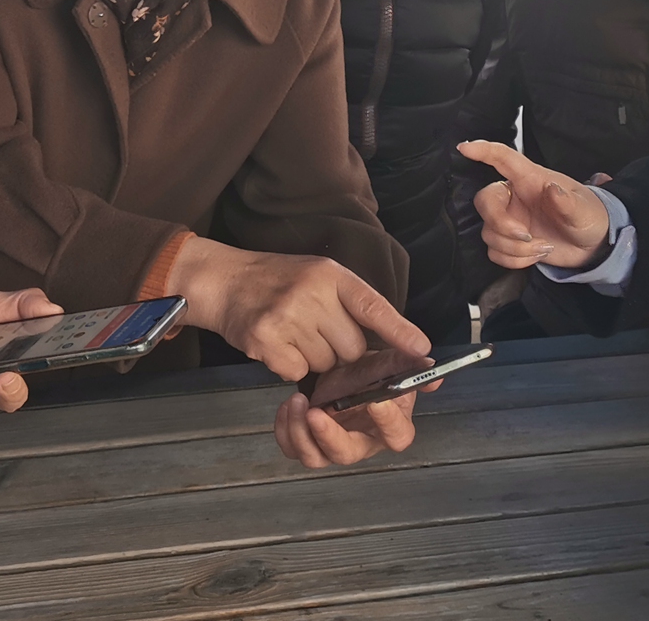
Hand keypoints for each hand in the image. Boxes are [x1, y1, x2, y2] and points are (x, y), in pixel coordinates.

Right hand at [168, 237, 430, 380]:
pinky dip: (290, 367)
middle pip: (351, 349)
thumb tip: (397, 342)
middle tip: (317, 332)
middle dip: (340, 351)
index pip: (373, 306)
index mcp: (331, 275)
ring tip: (294, 334)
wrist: (225, 281)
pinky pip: (297, 373)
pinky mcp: (266, 340)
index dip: (400, 332)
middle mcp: (312, 293)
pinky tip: (278, 345)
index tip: (423, 352)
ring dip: (314, 360)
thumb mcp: (320, 276)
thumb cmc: (279, 282)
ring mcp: (288, 316)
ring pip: (325, 365)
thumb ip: (353, 304)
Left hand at [274, 347, 442, 468]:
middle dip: (329, 437)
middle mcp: (362, 441)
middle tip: (316, 413)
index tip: (376, 401)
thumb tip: (432, 370)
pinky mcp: (309, 440)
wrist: (349, 369)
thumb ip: (412, 366)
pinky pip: (292, 447)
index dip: (387, 421)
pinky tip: (288, 406)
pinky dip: (285, 430)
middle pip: (347, 454)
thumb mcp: (394, 362)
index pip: (396, 434)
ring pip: (315, 457)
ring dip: (301, 433)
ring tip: (296, 403)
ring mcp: (333, 445)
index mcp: (390, 425)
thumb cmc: (373, 372)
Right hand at [458, 140, 609, 270]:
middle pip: (485, 201)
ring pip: (489, 232)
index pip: (504, 159)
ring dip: (515, 248)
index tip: (464, 147)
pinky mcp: (509, 242)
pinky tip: (535, 256)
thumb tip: (553, 189)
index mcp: (532, 179)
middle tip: (526, 235)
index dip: (483, 151)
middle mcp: (515, 197)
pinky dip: (514, 260)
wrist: (592, 246)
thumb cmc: (589, 217)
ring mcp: (510, 220)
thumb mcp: (584, 210)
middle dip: (500, 223)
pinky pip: (494, 252)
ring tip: (542, 248)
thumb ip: (567, 202)